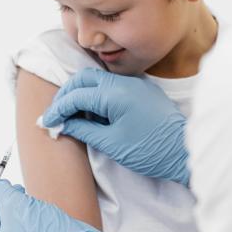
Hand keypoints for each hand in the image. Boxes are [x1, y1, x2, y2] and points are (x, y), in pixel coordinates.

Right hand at [42, 68, 190, 185]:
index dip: (57, 109)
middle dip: (66, 95)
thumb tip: (62, 124)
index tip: (46, 123)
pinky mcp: (142, 90)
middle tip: (57, 115)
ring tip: (73, 116)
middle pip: (83, 78)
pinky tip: (94, 114)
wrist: (186, 153)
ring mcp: (135, 84)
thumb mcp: (111, 143)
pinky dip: (97, 95)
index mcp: (115, 94)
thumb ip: (83, 129)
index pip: (75, 95)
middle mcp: (125, 83)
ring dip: (81, 93)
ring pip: (98, 80)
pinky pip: (112, 85)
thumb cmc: (150, 151)